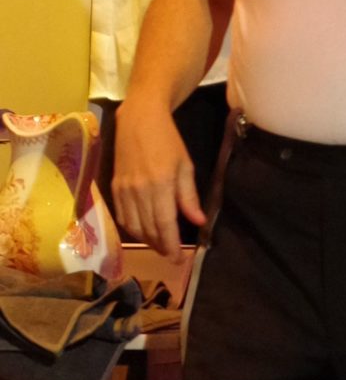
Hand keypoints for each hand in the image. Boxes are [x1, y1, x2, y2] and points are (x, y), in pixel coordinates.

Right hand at [113, 96, 204, 250]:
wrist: (139, 119)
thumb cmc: (168, 141)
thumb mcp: (186, 167)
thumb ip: (189, 197)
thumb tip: (198, 222)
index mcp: (160, 186)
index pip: (165, 225)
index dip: (172, 246)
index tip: (180, 260)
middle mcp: (138, 191)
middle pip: (148, 230)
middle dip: (160, 246)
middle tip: (172, 255)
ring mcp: (123, 190)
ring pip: (133, 226)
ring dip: (146, 240)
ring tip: (160, 245)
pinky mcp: (114, 186)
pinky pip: (122, 216)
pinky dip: (132, 229)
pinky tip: (143, 231)